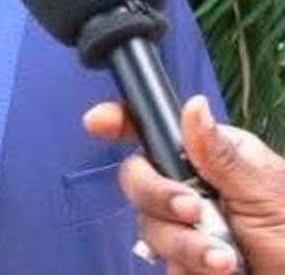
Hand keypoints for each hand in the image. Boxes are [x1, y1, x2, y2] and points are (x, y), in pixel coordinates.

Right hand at [84, 95, 284, 274]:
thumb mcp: (266, 191)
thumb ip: (221, 154)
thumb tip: (192, 104)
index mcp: (208, 156)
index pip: (154, 129)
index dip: (120, 123)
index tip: (97, 123)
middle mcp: (189, 186)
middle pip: (138, 178)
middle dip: (157, 195)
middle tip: (190, 210)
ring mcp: (184, 228)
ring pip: (148, 225)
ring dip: (183, 243)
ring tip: (224, 260)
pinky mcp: (184, 264)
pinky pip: (162, 264)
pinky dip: (188, 269)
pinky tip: (218, 273)